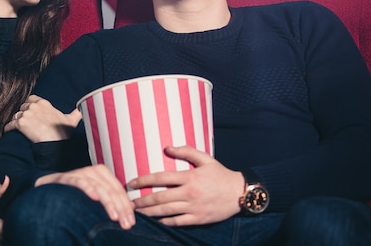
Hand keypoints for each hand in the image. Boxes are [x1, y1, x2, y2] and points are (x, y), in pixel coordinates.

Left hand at [4, 95, 81, 141]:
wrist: (55, 143)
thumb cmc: (63, 132)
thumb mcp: (71, 120)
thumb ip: (76, 112)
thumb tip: (82, 108)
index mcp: (43, 103)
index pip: (31, 99)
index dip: (29, 105)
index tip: (30, 111)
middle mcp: (34, 106)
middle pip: (22, 107)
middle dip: (23, 114)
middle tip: (25, 122)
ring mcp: (26, 114)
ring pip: (16, 115)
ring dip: (16, 121)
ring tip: (18, 128)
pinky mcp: (20, 124)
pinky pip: (10, 125)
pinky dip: (8, 128)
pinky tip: (8, 131)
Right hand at [35, 165, 134, 229]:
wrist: (50, 186)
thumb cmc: (75, 193)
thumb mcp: (94, 194)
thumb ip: (108, 199)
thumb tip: (128, 214)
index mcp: (103, 173)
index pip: (119, 190)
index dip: (126, 206)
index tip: (131, 222)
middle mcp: (93, 171)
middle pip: (112, 190)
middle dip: (121, 208)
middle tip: (126, 224)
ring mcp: (81, 173)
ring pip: (100, 188)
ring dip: (109, 203)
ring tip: (115, 217)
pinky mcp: (68, 177)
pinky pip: (80, 182)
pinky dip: (88, 189)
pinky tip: (94, 197)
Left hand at [129, 146, 243, 226]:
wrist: (240, 193)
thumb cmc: (221, 174)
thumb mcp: (205, 159)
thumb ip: (186, 151)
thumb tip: (166, 148)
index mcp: (189, 177)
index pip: (161, 178)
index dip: (144, 180)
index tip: (132, 183)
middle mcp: (190, 193)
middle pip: (160, 197)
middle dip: (142, 200)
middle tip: (129, 202)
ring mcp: (194, 207)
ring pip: (166, 211)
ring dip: (149, 212)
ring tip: (138, 212)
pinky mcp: (199, 218)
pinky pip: (178, 222)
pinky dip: (166, 222)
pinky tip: (156, 220)